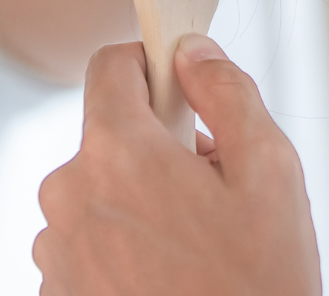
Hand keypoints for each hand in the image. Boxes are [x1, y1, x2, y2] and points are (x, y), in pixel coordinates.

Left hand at [34, 36, 321, 295]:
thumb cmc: (254, 290)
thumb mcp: (271, 174)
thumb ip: (228, 93)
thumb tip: (194, 57)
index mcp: (117, 154)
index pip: (110, 67)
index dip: (150, 65)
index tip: (177, 84)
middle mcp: (70, 197)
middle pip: (109, 137)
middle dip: (157, 150)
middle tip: (210, 192)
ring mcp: (57, 250)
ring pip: (99, 194)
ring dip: (138, 205)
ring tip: (193, 249)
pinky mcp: (57, 292)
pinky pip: (88, 245)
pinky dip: (122, 251)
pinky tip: (168, 278)